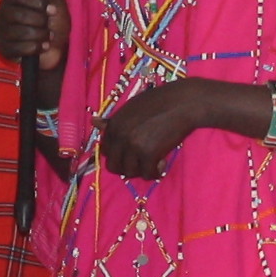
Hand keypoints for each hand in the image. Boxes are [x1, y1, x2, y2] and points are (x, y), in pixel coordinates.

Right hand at [0, 0, 66, 71]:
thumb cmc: (55, 24)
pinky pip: (14, 48)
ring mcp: (1, 31)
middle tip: (49, 24)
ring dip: (37, 35)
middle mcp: (2, 13)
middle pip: (15, 14)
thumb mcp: (56, 4)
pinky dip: (32, 48)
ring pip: (15, 32)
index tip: (50, 9)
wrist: (57, 48)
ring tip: (48, 36)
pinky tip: (41, 46)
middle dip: (38, 21)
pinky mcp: (3, 48)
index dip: (36, 3)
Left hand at [99, 77, 214, 178]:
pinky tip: (162, 162)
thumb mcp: (131, 108)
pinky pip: (146, 174)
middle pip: (113, 165)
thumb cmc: (159, 102)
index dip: (119, 154)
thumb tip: (93, 122)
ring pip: (129, 172)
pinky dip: (155, 172)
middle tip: (142, 160)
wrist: (182, 103)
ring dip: (141, 170)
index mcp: (114, 124)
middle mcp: (119, 136)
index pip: (106, 150)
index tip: (132, 152)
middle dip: (127, 166)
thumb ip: (113, 120)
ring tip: (154, 160)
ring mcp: (133, 146)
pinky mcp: (149, 154)